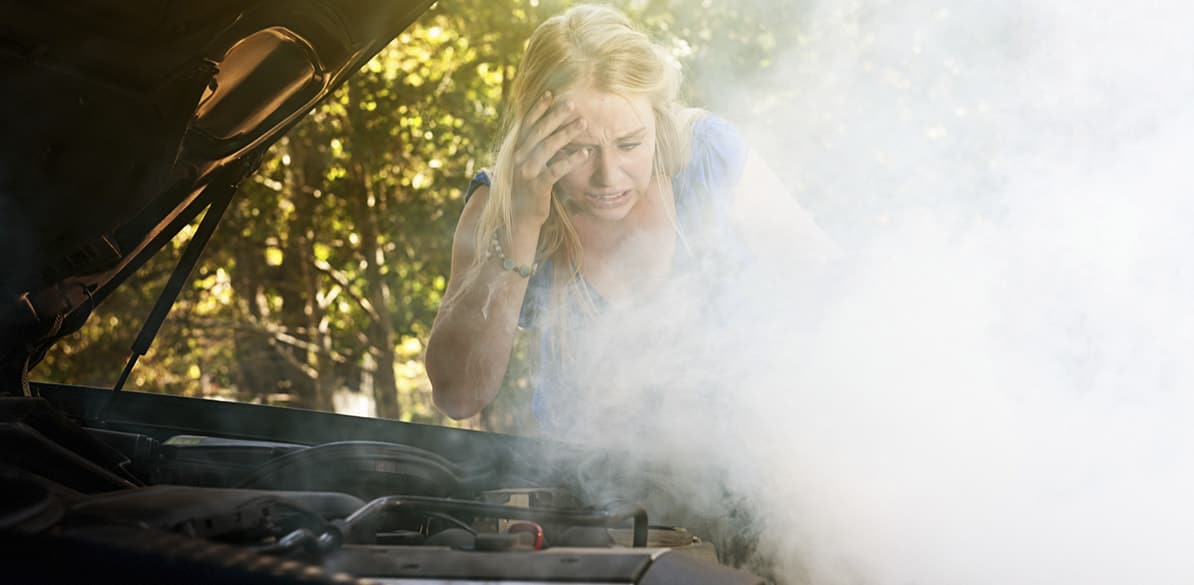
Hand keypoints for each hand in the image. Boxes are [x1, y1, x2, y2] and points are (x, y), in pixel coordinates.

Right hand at [511, 92, 590, 228]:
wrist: (519, 216)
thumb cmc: (528, 187)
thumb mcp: (527, 163)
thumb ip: (533, 146)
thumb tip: (548, 126)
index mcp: (516, 150)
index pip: (526, 124)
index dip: (538, 108)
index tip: (551, 94)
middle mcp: (518, 158)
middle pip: (538, 132)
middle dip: (555, 116)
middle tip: (572, 104)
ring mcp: (527, 172)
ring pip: (547, 148)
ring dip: (566, 134)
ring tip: (583, 123)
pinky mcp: (538, 186)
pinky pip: (556, 170)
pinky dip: (571, 160)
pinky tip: (585, 152)